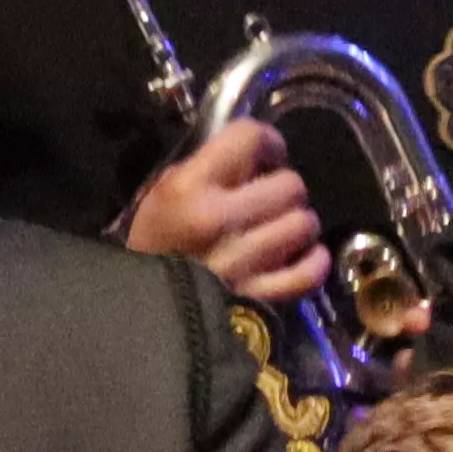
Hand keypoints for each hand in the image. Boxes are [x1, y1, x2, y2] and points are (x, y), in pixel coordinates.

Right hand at [118, 116, 330, 311]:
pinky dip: (312, 264)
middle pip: (290, 184)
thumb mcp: (162, 194)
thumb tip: (255, 155)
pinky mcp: (260, 298)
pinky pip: (309, 272)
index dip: (268, 143)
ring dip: (297, 226)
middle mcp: (220, 220)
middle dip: (284, 190)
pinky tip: (302, 258)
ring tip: (280, 232)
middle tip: (270, 201)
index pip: (250, 137)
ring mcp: (243, 262)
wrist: (140, 314)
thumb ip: (208, 169)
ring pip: (304, 224)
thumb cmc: (152, 247)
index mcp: (189, 188)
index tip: (266, 157)